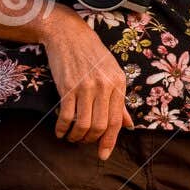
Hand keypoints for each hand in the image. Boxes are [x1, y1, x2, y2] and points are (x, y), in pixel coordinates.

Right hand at [38, 6, 135, 158]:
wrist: (69, 34)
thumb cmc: (92, 54)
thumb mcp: (112, 73)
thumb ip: (120, 101)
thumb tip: (129, 125)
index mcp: (118, 83)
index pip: (117, 120)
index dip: (110, 141)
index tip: (103, 154)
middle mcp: (104, 86)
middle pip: (101, 126)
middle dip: (91, 140)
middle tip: (84, 142)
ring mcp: (86, 86)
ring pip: (84, 124)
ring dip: (77, 137)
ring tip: (72, 137)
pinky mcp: (68, 86)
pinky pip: (66, 116)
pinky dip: (63, 129)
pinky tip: (60, 131)